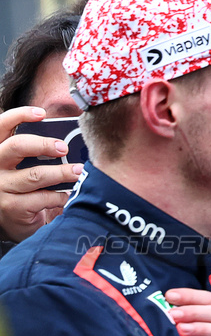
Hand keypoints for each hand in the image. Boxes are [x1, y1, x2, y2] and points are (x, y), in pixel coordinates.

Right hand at [0, 107, 82, 240]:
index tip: (41, 114)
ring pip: (35, 175)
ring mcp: (1, 187)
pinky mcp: (12, 207)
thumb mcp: (23, 166)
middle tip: (63, 148)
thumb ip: (36, 152)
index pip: (1, 126)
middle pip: (17, 147)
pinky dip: (60, 195)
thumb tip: (68, 141)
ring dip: (61, 172)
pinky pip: (42, 197)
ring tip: (77, 170)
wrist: (13, 221)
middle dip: (43, 144)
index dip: (20, 115)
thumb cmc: (24, 186)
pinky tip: (69, 195)